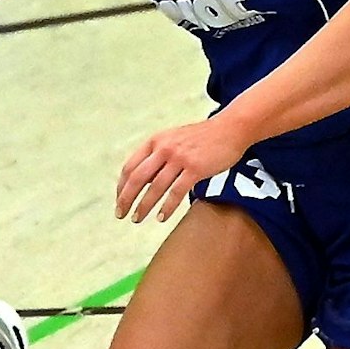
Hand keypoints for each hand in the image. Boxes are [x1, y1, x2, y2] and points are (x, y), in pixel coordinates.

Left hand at [116, 116, 248, 223]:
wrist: (230, 129)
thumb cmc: (202, 138)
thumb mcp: (173, 140)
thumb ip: (157, 157)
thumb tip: (143, 181)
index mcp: (155, 141)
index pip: (130, 166)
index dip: (121, 186)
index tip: (119, 200)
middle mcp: (164, 148)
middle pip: (137, 178)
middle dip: (126, 198)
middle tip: (120, 214)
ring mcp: (180, 158)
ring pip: (155, 187)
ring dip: (144, 206)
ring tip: (137, 219)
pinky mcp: (195, 168)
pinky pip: (176, 192)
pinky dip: (167, 207)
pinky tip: (161, 218)